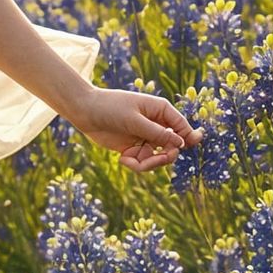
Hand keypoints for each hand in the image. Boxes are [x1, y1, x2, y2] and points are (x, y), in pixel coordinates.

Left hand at [70, 86, 201, 173]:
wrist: (84, 112)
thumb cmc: (110, 108)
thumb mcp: (134, 120)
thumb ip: (157, 133)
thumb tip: (181, 143)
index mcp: (160, 110)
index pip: (182, 126)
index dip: (188, 138)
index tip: (186, 148)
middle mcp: (156, 124)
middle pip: (173, 146)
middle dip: (165, 156)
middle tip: (156, 160)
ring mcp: (145, 137)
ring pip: (158, 158)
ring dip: (147, 164)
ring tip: (131, 162)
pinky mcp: (134, 148)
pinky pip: (143, 162)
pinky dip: (135, 164)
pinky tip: (122, 159)